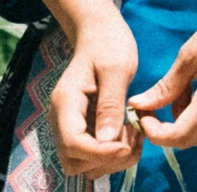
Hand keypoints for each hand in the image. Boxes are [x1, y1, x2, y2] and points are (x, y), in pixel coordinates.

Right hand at [49, 15, 142, 178]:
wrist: (99, 34)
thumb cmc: (109, 44)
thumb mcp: (117, 68)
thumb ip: (111, 104)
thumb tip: (107, 141)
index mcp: (66, 103)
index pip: (73, 143)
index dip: (100, 152)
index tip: (127, 144)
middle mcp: (62, 120)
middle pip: (74, 161)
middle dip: (105, 159)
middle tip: (133, 137)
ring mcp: (71, 126)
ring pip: (83, 163)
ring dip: (110, 159)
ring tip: (134, 135)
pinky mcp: (83, 128)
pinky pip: (92, 154)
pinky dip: (112, 153)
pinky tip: (130, 133)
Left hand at [130, 0, 196, 150]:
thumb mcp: (190, 54)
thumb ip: (166, 86)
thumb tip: (138, 105)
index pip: (180, 135)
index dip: (155, 132)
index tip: (141, 115)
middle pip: (191, 138)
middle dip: (166, 129)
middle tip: (151, 108)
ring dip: (183, 121)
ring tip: (178, 90)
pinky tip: (196, 89)